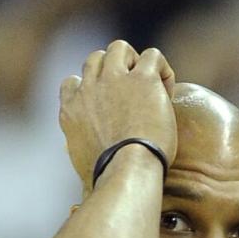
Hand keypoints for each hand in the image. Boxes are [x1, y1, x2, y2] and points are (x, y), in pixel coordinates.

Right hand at [58, 40, 177, 190]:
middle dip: (115, 72)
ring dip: (136, 63)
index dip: (93, 88)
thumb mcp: (83, 170)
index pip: (73, 82)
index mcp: (71, 110)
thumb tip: (83, 189)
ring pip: (120, 48)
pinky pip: (153, 56)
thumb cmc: (109, 180)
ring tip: (151, 90)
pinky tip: (167, 93)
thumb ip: (83, 161)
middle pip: (97, 59)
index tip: (110, 107)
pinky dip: (163, 70)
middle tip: (134, 98)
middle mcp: (88, 89)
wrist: (127, 170)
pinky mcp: (143, 80)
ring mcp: (114, 80)